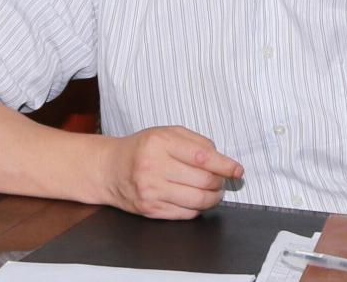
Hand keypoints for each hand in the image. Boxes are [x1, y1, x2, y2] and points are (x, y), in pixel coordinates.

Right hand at [101, 126, 242, 218]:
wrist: (109, 169)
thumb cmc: (142, 148)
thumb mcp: (167, 133)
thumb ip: (196, 142)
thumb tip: (222, 159)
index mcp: (160, 143)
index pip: (203, 157)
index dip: (225, 165)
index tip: (237, 170)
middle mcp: (154, 167)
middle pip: (203, 181)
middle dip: (220, 182)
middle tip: (222, 180)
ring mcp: (151, 191)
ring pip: (198, 201)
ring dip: (213, 198)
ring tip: (213, 191)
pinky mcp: (150, 210)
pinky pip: (186, 214)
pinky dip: (197, 208)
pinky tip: (195, 199)